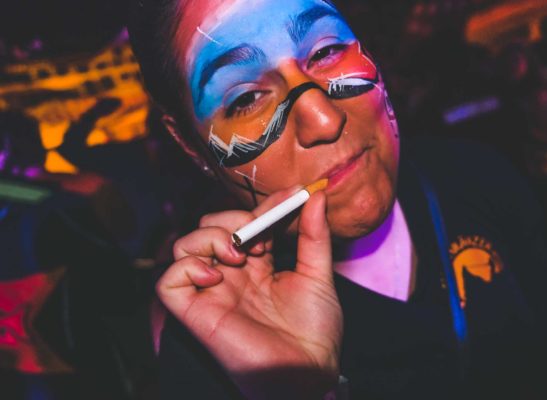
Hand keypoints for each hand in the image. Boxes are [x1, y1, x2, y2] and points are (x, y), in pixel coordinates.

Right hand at [156, 188, 341, 398]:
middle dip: (235, 219)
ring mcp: (211, 293)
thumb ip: (313, 235)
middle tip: (262, 242)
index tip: (294, 194)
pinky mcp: (196, 314)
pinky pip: (168, 281)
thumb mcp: (318, 275)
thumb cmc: (316, 331)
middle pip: (209, 225)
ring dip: (211, 238)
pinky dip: (187, 268)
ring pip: (183, 245)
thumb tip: (318, 196)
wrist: (310, 373)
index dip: (265, 204)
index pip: (247, 220)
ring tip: (240, 256)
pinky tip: (217, 276)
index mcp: (257, 265)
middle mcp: (230, 275)